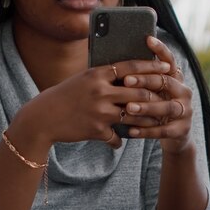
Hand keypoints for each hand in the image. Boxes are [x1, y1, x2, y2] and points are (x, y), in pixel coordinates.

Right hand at [16, 52, 172, 149]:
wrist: (43, 117)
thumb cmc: (64, 95)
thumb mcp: (83, 79)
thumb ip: (104, 77)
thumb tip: (128, 75)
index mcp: (97, 74)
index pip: (131, 67)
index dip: (151, 67)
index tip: (166, 67)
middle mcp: (100, 91)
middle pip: (139, 94)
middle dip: (154, 98)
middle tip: (164, 100)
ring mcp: (99, 112)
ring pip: (133, 117)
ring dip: (144, 121)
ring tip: (152, 122)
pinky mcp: (97, 130)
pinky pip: (117, 138)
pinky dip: (118, 141)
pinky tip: (119, 141)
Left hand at [121, 36, 192, 152]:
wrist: (173, 136)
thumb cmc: (154, 108)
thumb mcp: (151, 93)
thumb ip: (141, 80)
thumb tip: (117, 62)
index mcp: (175, 79)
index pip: (169, 61)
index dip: (160, 49)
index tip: (147, 39)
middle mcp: (183, 92)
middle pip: (165, 82)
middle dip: (145, 81)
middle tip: (126, 80)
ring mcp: (186, 111)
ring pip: (167, 107)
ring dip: (147, 107)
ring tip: (129, 108)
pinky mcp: (182, 129)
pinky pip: (163, 130)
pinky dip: (146, 131)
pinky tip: (131, 131)